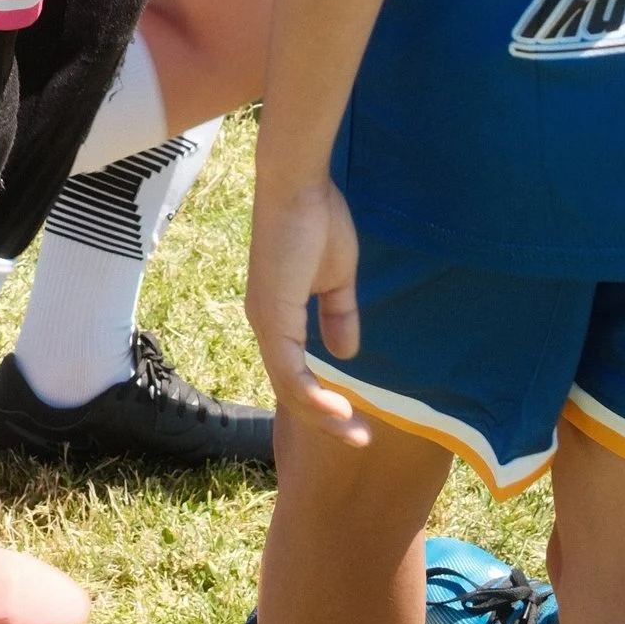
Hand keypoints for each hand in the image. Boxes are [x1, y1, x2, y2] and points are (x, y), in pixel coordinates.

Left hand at [245, 167, 368, 442]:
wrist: (300, 184)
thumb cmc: (317, 219)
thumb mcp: (336, 277)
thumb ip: (338, 314)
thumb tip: (345, 354)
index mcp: (277, 315)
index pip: (296, 373)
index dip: (323, 401)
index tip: (356, 420)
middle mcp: (265, 323)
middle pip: (290, 389)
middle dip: (325, 419)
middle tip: (359, 439)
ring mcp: (265, 321)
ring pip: (289, 388)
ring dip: (323, 416)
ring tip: (356, 434)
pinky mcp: (272, 315)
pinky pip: (289, 370)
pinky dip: (313, 396)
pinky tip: (338, 410)